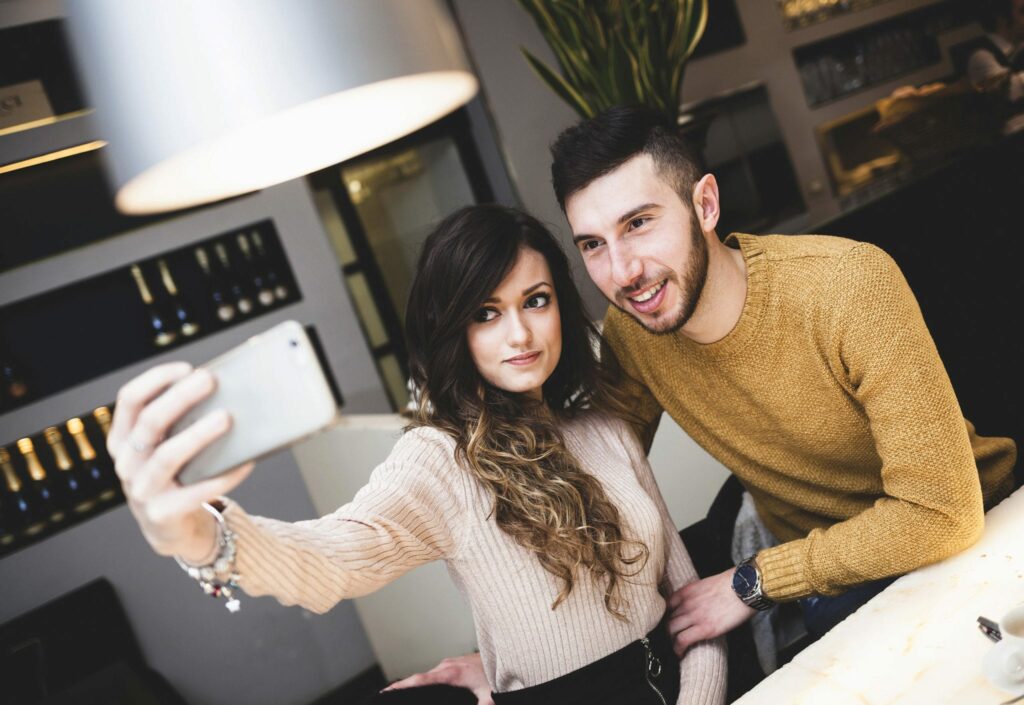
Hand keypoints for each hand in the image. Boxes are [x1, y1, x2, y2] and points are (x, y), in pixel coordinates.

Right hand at [107, 361, 254, 562]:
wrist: (171, 528)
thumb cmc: (176, 475)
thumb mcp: (167, 447)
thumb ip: (181, 423)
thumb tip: (224, 390)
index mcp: (124, 440)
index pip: (129, 400)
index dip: (155, 380)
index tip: (186, 368)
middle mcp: (127, 463)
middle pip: (150, 422)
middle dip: (180, 397)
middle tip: (210, 381)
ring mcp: (141, 490)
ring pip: (168, 456)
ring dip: (198, 434)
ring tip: (226, 417)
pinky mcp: (162, 514)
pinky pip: (195, 492)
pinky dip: (223, 476)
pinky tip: (245, 463)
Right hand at [382, 653, 492, 704]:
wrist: (509, 653)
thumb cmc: (500, 674)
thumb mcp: (491, 696)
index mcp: (452, 673)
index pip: (420, 680)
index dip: (401, 686)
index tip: (385, 692)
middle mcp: (448, 665)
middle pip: (419, 678)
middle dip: (403, 688)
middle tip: (386, 697)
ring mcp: (451, 662)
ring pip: (428, 676)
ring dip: (416, 685)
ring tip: (400, 694)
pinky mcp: (455, 664)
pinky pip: (436, 674)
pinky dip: (427, 682)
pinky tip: (425, 689)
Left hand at [665, 568, 756, 656]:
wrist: (745, 588)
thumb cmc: (733, 585)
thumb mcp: (708, 585)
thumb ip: (699, 595)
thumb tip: (700, 605)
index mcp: (687, 591)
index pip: (666, 605)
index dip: (667, 616)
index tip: (671, 622)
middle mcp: (686, 603)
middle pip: (668, 619)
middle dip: (669, 630)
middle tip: (674, 638)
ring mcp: (694, 616)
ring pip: (671, 630)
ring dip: (672, 640)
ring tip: (677, 647)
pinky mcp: (705, 629)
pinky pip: (682, 640)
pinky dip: (678, 649)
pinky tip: (680, 654)